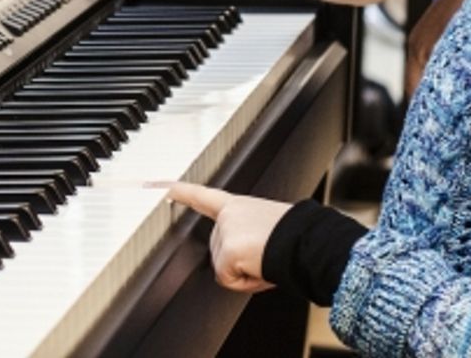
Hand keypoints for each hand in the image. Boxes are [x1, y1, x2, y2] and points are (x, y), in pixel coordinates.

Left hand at [167, 182, 290, 292]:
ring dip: (245, 272)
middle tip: (264, 254)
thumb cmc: (296, 237)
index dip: (182, 193)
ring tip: (266, 259)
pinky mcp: (227, 251)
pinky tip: (260, 268)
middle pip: (219, 252)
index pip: (204, 196)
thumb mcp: (267, 228)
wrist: (307, 242)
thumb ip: (246, 236)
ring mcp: (226, 232)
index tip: (164, 187)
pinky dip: (246, 282)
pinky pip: (229, 280)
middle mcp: (228, 215)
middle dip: (239, 262)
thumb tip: (245, 257)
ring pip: (224, 268)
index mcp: (238, 206)